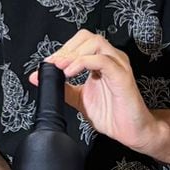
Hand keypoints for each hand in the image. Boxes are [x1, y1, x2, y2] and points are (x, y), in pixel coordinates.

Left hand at [42, 31, 164, 155]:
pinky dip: (84, 62)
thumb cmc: (112, 114)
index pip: (79, 43)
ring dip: (74, 54)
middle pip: (87, 37)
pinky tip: (71, 73)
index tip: (47, 64)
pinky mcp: (122, 76)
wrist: (130, 131)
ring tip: (61, 68)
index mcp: (101, 61)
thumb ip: (62, 87)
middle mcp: (111, 59)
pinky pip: (103, 60)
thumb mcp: (79, 99)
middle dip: (66, 49)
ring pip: (95, 43)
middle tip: (53, 65)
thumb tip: (39, 78)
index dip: (62, 50)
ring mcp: (118, 65)